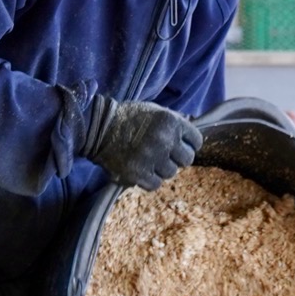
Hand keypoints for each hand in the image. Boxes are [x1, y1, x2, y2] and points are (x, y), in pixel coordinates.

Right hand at [83, 96, 201, 190]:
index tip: (178, 145)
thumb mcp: (155, 111)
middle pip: (187, 160)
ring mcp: (151, 158)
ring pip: (171, 173)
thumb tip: (193, 137)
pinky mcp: (137, 173)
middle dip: (176, 158)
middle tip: (163, 154)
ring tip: (148, 159)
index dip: (188, 144)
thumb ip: (175, 122)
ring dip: (161, 168)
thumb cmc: (128, 118)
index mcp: (171, 122)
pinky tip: (141, 168)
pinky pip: (155, 184)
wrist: (98, 127)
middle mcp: (163, 140)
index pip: (196, 141)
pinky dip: (149, 179)